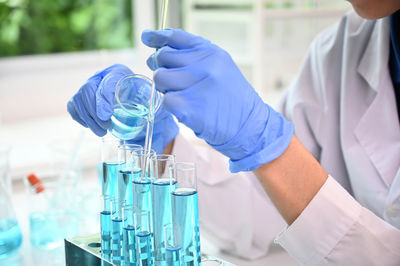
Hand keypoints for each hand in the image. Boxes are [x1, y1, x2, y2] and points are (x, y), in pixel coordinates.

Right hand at [67, 64, 178, 152]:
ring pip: (79, 98)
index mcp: (120, 73)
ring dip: (88, 117)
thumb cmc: (148, 104)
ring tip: (101, 131)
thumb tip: (159, 110)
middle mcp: (102, 75)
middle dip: (94, 111)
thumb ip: (158, 105)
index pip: (106, 82)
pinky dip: (80, 116)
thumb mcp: (155, 103)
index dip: (103, 98)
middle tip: (105, 127)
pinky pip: (74, 105)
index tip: (107, 115)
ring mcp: (91, 86)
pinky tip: (91, 125)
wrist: (138, 108)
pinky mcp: (83, 97)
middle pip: (88, 89)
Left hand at [142, 29, 293, 171]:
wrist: (250, 126)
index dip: (157, 37)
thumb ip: (194, 57)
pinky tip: (184, 109)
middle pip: (162, 58)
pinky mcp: (190, 108)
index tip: (147, 38)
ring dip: (165, 88)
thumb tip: (159, 49)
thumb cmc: (231, 98)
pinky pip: (165, 100)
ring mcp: (197, 86)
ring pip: (160, 78)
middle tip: (171, 80)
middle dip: (161, 68)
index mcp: (211, 53)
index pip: (175, 37)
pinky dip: (170, 106)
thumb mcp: (220, 68)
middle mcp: (204, 65)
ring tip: (181, 96)